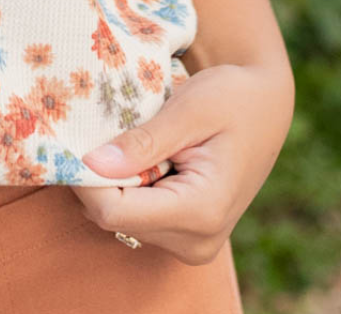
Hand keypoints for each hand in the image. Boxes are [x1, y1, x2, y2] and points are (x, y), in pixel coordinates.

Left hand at [72, 62, 294, 263]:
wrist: (266, 107)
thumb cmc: (232, 98)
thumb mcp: (188, 109)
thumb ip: (144, 142)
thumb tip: (93, 165)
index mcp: (202, 210)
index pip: (115, 212)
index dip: (85, 178)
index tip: (75, 140)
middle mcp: (198, 240)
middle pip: (115, 218)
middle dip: (97, 176)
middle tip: (97, 131)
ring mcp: (193, 243)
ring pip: (121, 219)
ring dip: (112, 180)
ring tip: (127, 138)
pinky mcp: (186, 235)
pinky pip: (136, 215)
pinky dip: (127, 185)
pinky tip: (138, 155)